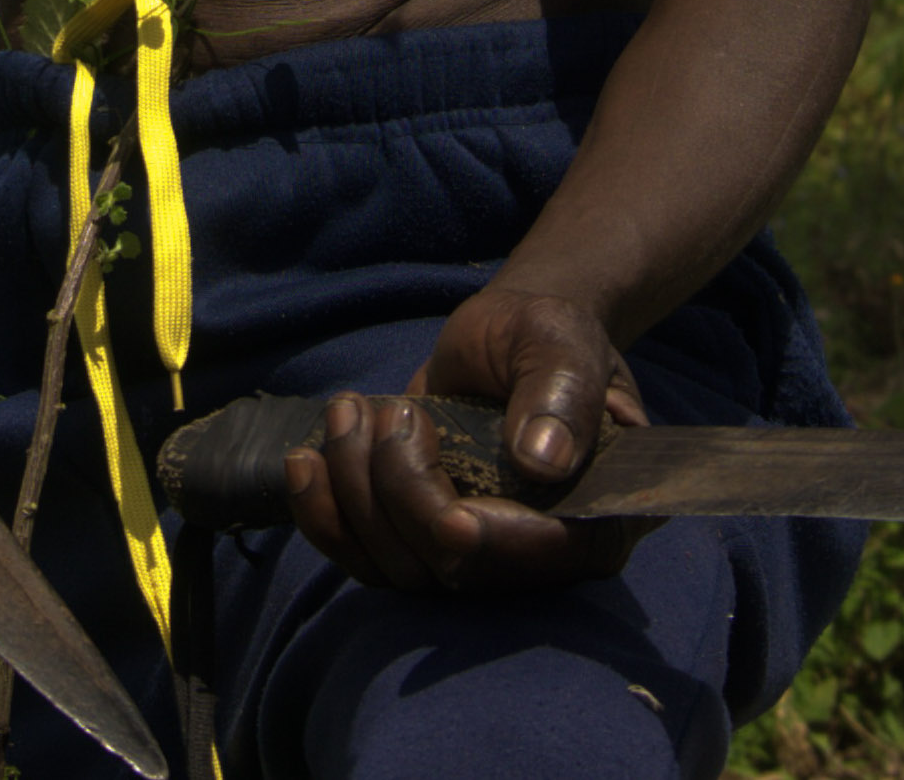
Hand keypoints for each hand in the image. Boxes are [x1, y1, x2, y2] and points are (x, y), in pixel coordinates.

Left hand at [280, 282, 655, 592]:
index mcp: (598, 515)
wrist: (503, 337)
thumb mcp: (561, 343)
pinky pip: (363, 557)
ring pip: (398, 566)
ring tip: (348, 411)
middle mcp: (537, 552)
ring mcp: (474, 553)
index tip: (448, 512)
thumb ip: (561, 394)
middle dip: (400, 493)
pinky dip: (324, 515)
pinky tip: (306, 460)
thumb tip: (545, 462)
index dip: (488, 543)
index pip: (544, 554)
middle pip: (455, 567)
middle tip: (385, 411)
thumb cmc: (545, 336)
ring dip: (353, 492)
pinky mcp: (418, 541)